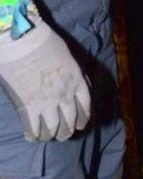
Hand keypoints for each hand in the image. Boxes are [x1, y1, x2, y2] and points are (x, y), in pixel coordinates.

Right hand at [0, 16, 90, 140]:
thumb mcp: (67, 57)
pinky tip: (31, 137)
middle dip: (67, 131)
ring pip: (54, 127)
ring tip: (48, 137)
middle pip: (70, 121)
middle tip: (63, 135)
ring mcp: (47, 103)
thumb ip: (70, 72)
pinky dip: (33, 135)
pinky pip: (33, 127)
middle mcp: (65, 96)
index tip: (80, 125)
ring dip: (51, 135)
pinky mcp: (27, 106)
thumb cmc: (42, 42)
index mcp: (77, 82)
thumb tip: (70, 79)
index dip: (83, 119)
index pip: (85, 107)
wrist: (21, 41)